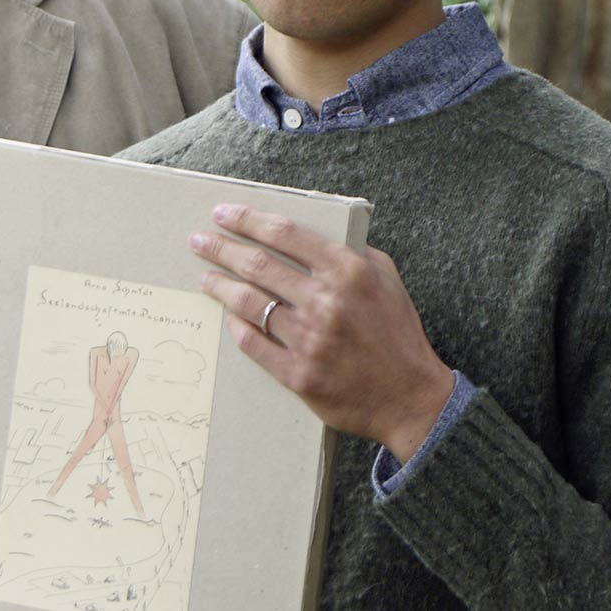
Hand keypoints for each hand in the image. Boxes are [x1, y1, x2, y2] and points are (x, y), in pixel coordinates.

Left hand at [191, 203, 454, 461]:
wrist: (412, 398)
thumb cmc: (399, 334)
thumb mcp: (388, 279)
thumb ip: (353, 253)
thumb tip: (311, 237)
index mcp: (348, 272)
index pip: (285, 233)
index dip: (247, 219)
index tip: (222, 213)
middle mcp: (326, 302)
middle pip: (258, 265)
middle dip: (221, 249)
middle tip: (198, 241)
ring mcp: (310, 340)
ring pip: (249, 304)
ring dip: (220, 286)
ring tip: (205, 277)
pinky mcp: (298, 375)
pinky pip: (254, 344)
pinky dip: (237, 327)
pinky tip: (228, 317)